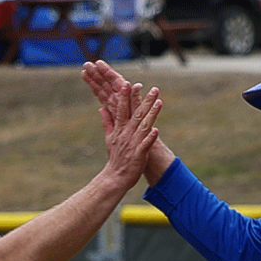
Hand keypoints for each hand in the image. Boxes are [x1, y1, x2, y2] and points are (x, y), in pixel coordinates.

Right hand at [83, 61, 174, 183]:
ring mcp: (133, 144)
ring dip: (151, 114)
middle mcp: (126, 134)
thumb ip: (106, 122)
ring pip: (144, 126)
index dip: (126, 96)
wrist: (115, 178)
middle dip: (145, 101)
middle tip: (154, 88)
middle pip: (136, 114)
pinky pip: (146, 144)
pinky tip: (156, 130)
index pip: (122, 109)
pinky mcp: (139, 154)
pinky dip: (150, 137)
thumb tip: (101, 108)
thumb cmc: (115, 158)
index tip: (129, 83)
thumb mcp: (109, 138)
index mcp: (120, 129)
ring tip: (159, 102)